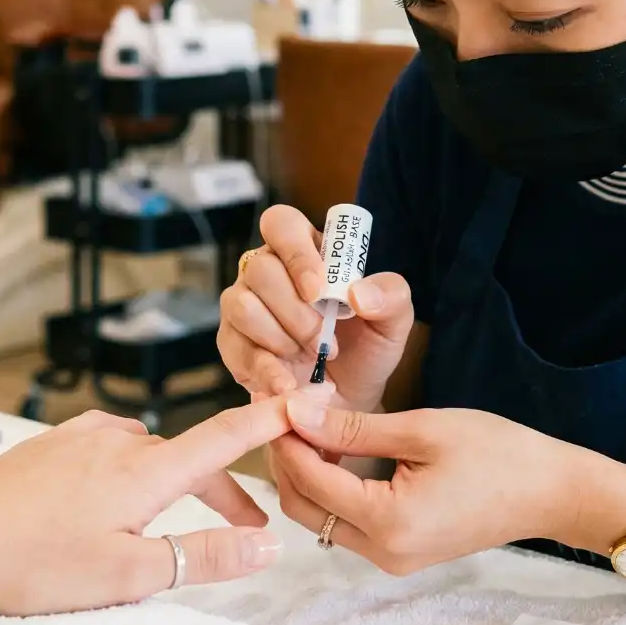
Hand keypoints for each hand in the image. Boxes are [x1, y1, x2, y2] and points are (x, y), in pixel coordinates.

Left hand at [0, 400, 292, 616]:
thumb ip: (203, 556)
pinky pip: (106, 450)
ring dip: (170, 481)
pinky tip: (110, 501)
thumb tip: (266, 546)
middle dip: (221, 489)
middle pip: (188, 455)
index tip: (298, 406)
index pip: (223, 439)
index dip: (265, 423)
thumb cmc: (31, 563)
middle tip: (247, 526)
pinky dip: (128, 472)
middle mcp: (116, 441)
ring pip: (145, 452)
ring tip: (170, 520)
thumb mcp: (129, 575)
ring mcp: (78, 437)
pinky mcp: (48, 444)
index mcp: (145, 470)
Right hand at [217, 204, 414, 412]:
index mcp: (305, 251)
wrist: (347, 400)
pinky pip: (235, 347)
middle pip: (260, 269)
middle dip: (296, 313)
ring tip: (308, 358)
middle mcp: (267, 271)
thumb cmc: (366, 350)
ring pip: (242, 305)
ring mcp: (243, 305)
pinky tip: (288, 384)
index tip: (318, 291)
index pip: (281, 224)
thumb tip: (357, 293)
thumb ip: (391, 296)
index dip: (296, 253)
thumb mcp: (394, 322)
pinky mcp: (232, 343)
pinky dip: (266, 370)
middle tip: (323, 340)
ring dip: (281, 339)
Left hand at [270, 393, 625, 574]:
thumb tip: (296, 413)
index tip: (278, 401)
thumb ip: (353, 428)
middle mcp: (384, 552)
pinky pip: (347, 524)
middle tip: (289, 413)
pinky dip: (332, 490)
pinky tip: (337, 451)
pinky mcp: (401, 554)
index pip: (309, 482)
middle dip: (288, 461)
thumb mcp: (423, 429)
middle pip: (303, 508)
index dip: (286, 440)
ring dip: (307, 475)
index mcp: (389, 521)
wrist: (550, 492)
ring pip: (320, 519)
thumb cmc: (498, 454)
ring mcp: (392, 559)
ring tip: (311, 425)